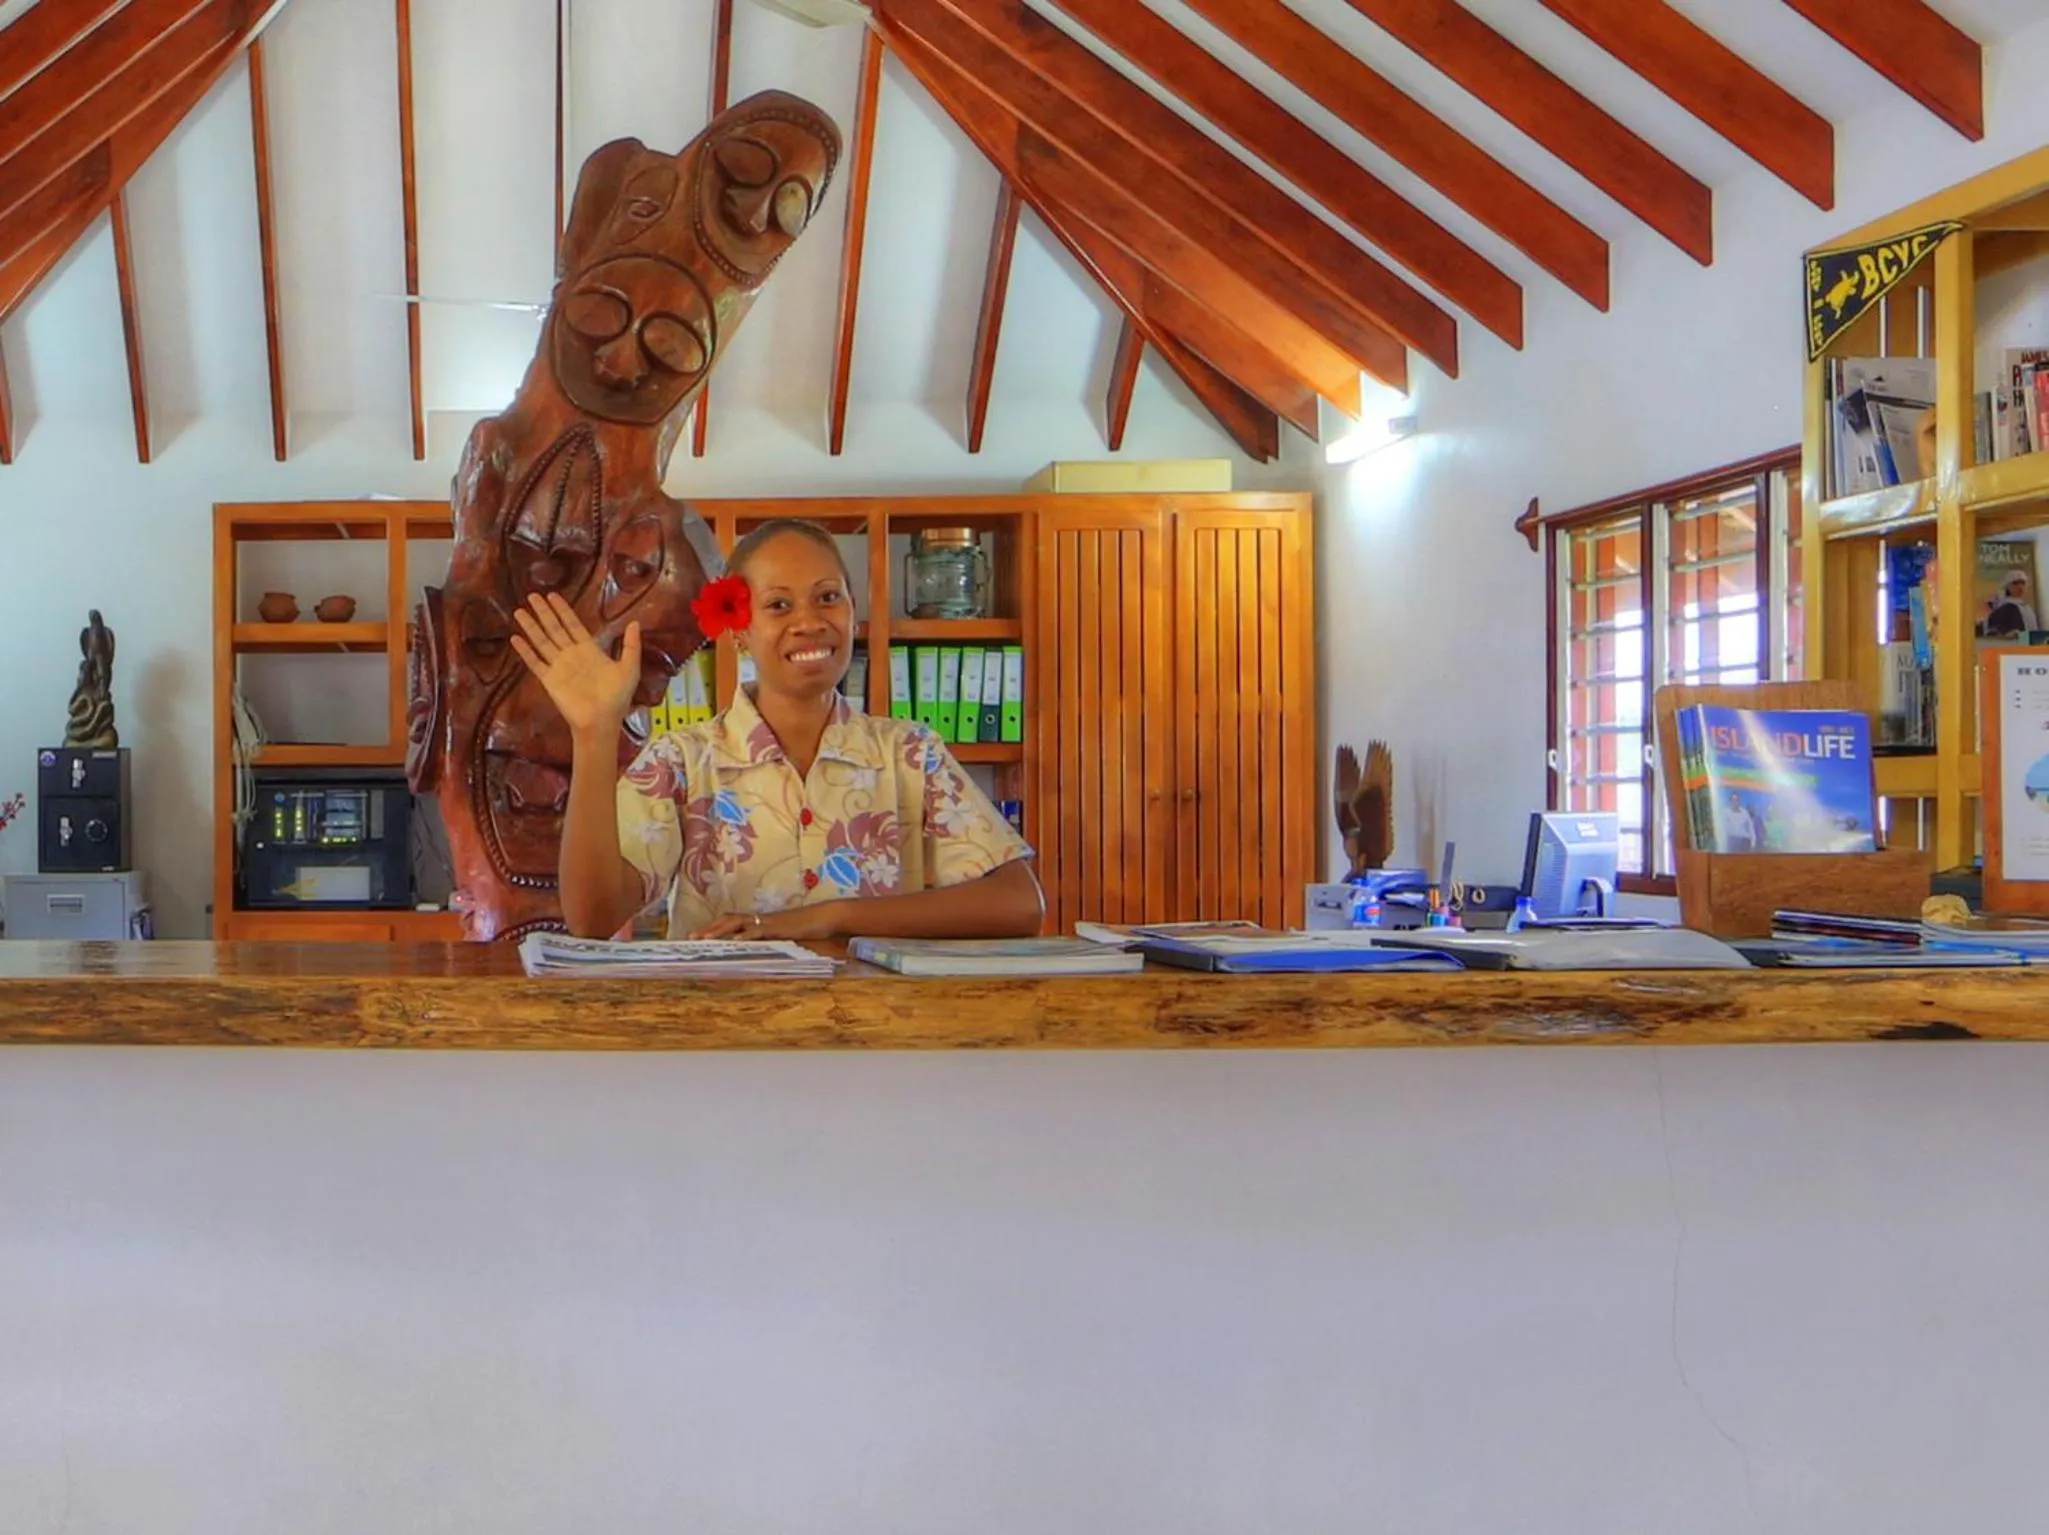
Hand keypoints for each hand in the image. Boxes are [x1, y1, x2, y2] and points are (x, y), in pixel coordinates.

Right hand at [509, 592, 641, 738]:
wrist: (601, 721)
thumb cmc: (617, 697)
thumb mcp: (629, 668)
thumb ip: (631, 645)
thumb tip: (635, 622)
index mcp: (589, 650)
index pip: (573, 624)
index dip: (563, 610)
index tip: (553, 595)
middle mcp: (571, 655)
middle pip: (554, 628)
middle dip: (544, 612)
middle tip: (532, 595)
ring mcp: (558, 666)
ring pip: (542, 641)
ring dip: (531, 626)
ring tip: (519, 611)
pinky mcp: (549, 680)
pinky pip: (535, 662)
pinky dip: (525, 651)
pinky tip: (515, 638)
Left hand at [690, 902, 843, 941]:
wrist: (825, 918)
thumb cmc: (807, 929)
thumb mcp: (784, 939)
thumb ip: (771, 943)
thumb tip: (758, 953)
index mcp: (759, 922)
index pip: (731, 922)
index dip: (714, 928)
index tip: (698, 937)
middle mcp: (759, 920)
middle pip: (727, 920)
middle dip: (708, 929)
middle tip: (690, 938)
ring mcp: (767, 922)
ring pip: (736, 922)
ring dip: (718, 931)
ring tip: (704, 939)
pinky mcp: (777, 927)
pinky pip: (757, 930)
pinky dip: (744, 936)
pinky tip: (735, 942)